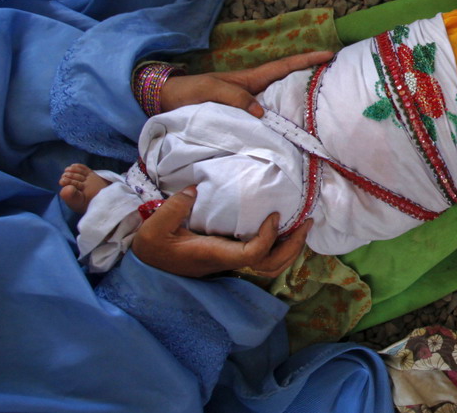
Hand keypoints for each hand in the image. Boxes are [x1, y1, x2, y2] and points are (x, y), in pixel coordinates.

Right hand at [131, 186, 310, 276]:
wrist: (149, 262)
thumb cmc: (154, 246)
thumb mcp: (155, 226)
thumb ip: (175, 207)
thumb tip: (196, 190)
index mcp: (216, 255)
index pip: (253, 254)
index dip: (269, 237)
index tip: (274, 215)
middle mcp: (229, 262)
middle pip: (272, 266)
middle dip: (293, 247)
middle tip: (307, 222)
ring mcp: (232, 261)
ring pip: (271, 266)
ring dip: (291, 248)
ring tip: (303, 226)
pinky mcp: (232, 255)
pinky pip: (264, 256)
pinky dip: (280, 245)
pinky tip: (285, 227)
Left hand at [160, 51, 333, 116]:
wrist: (168, 101)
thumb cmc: (189, 92)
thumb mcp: (211, 91)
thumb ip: (235, 98)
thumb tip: (262, 112)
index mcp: (250, 79)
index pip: (283, 67)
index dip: (306, 60)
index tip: (328, 53)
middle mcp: (254, 90)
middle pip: (288, 82)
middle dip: (311, 78)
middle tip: (336, 81)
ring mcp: (250, 103)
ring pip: (281, 100)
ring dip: (300, 100)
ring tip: (323, 105)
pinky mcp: (244, 118)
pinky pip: (270, 117)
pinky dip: (284, 119)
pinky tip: (293, 127)